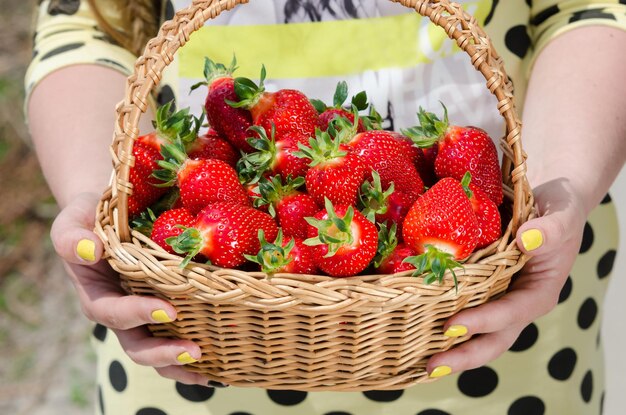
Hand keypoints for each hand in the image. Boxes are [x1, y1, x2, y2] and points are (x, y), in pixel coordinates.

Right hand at [50, 193, 210, 384]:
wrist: (114, 212)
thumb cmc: (91, 215)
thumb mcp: (73, 220)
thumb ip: (71, 237)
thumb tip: (89, 249)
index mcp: (97, 295)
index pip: (114, 312)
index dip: (138, 315)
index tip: (168, 310)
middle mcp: (122, 312)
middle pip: (138, 345)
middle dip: (164, 353)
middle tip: (194, 352)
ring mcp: (145, 315)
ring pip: (159, 349)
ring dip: (182, 362)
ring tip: (210, 368)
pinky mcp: (168, 307)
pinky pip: (179, 334)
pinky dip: (197, 348)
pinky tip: (221, 359)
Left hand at [426, 178, 586, 376]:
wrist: (549, 200)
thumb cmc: (558, 208)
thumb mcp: (562, 214)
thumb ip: (551, 230)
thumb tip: (527, 239)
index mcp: (539, 292)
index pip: (511, 313)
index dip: (482, 322)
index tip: (452, 327)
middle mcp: (518, 303)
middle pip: (494, 340)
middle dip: (465, 355)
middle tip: (432, 366)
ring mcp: (500, 300)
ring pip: (478, 334)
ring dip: (452, 349)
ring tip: (421, 363)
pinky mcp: (483, 291)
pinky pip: (464, 309)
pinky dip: (442, 322)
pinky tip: (417, 330)